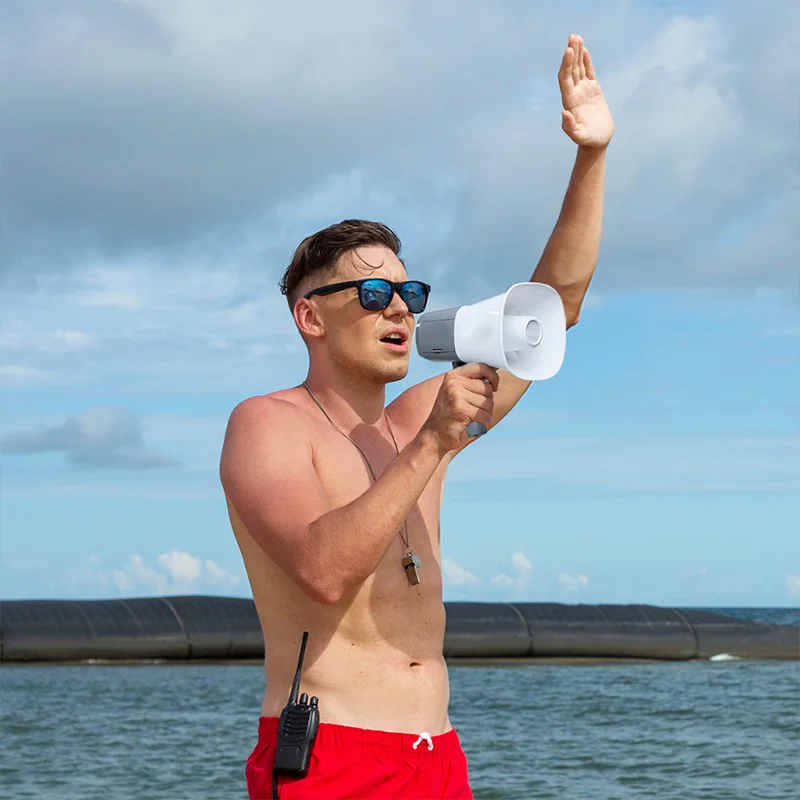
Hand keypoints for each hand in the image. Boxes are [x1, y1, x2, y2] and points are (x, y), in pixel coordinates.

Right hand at [421, 363, 499, 452]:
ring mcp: (457, 395)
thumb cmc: (447, 417)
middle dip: (486, 402)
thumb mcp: (455, 393)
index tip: (494, 385)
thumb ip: (471, 383)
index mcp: (453, 376)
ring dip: (484, 414)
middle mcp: (454, 383)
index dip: (493, 376)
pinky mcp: (462, 410)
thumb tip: (492, 380)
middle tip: (473, 411)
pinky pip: (485, 416)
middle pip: (488, 388)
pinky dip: (482, 424)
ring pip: (488, 403)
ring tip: (470, 418)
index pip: (481, 367)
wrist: (434, 435)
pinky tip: (471, 425)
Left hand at [558, 34, 613, 148]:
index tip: (568, 50)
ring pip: (578, 68)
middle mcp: (574, 93)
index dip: (566, 64)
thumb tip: (563, 113)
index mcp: (570, 101)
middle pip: (570, 69)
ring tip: (576, 37)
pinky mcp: (593, 90)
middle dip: (571, 53)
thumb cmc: (589, 140)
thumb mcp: (579, 136)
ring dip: (576, 53)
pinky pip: (588, 72)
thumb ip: (570, 127)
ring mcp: (583, 91)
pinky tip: (584, 50)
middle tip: (572, 36)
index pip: (565, 79)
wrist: (597, 141)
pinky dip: (586, 61)